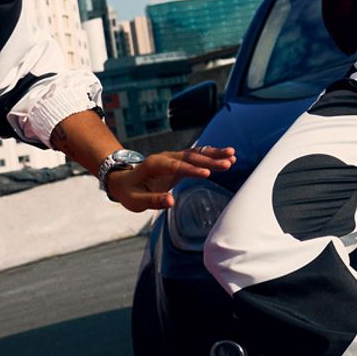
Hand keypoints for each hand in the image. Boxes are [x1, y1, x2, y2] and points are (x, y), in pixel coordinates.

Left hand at [105, 144, 237, 212]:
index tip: (207, 174)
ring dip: (214, 154)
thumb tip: (171, 202)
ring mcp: (174, 158)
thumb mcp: (136, 200)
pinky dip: (211, 156)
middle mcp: (166, 157)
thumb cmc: (130, 192)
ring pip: (196, 154)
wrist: (124, 180)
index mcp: (154, 165)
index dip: (192, 169)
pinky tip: (227, 156)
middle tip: (228, 163)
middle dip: (209, 160)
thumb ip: (153, 201)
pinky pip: (197, 157)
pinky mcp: (180, 162)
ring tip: (232, 155)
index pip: (176, 166)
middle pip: (190, 157)